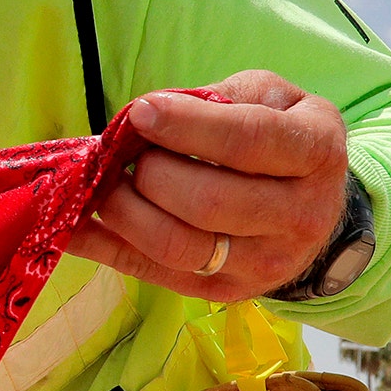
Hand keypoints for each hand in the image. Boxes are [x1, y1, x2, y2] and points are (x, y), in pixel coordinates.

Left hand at [68, 70, 349, 300]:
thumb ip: (219, 98)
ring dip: (124, 211)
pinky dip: (103, 247)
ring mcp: (263, 264)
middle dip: (151, 172)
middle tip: (128, 152)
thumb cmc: (282, 138)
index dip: (187, 126)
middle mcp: (299, 217)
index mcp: (315, 154)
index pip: (248, 141)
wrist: (317, 210)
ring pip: (178, 246)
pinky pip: (150, 272)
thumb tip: (148, 115)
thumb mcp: (270, 98)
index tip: (141, 111)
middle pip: (207, 202)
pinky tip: (73, 224)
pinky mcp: (223, 293)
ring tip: (107, 183)